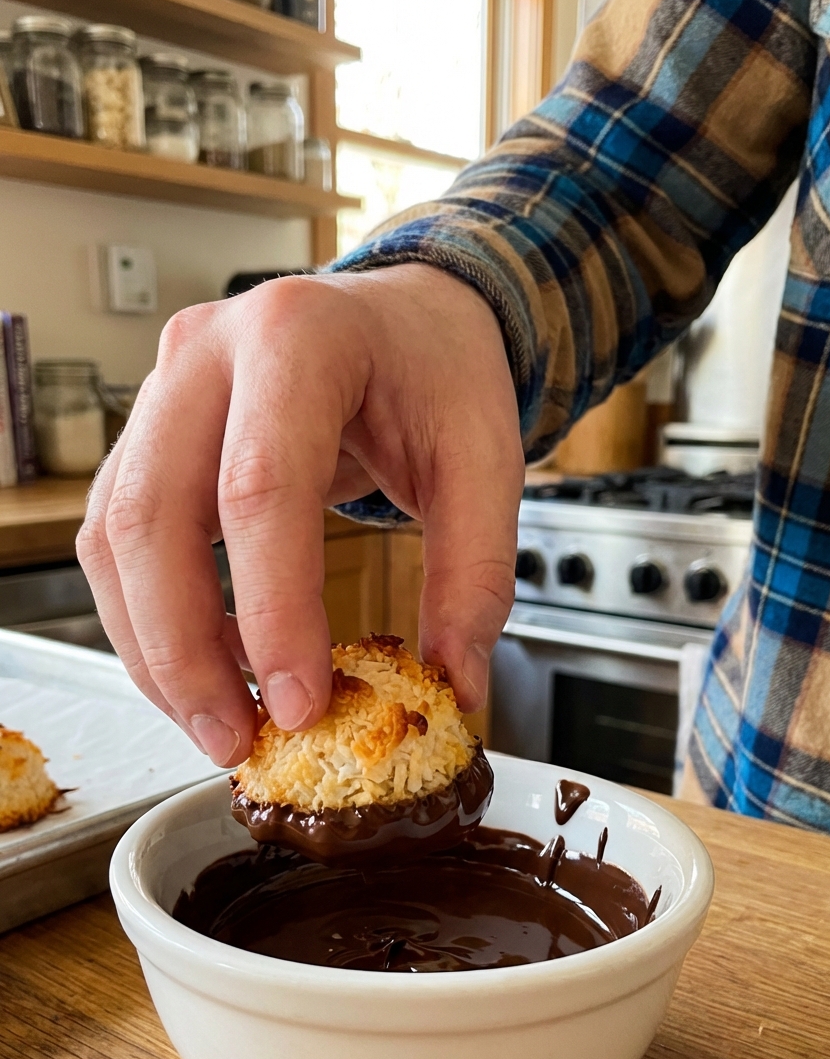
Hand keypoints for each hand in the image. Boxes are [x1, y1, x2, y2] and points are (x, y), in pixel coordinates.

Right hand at [77, 264, 523, 765]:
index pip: (261, 486)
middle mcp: (208, 353)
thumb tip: (452, 684)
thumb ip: (477, 571)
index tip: (300, 704)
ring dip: (154, 647)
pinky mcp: (148, 436)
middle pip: (154, 515)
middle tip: (235, 739)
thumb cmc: (436, 373)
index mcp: (300, 336)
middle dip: (183, 650)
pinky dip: (149, 618)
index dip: (272, 608)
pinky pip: (117, 540)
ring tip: (219, 722)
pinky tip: (203, 669)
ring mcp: (164, 390)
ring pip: (115, 536)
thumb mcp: (486, 459)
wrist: (401, 318)